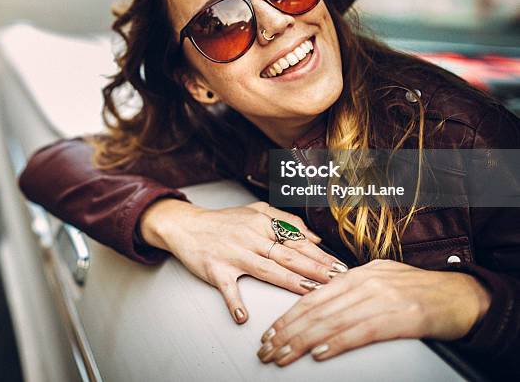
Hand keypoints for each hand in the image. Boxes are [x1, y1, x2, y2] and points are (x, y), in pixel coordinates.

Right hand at [140, 199, 347, 322]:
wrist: (188, 226)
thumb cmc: (224, 221)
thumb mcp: (256, 210)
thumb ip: (285, 221)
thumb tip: (314, 238)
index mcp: (262, 223)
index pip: (297, 240)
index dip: (320, 255)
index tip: (339, 267)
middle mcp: (250, 237)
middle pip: (288, 255)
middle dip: (315, 269)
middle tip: (336, 280)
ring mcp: (233, 254)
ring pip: (267, 270)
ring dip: (290, 282)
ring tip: (310, 293)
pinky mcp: (216, 270)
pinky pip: (227, 288)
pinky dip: (234, 302)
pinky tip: (243, 316)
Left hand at [257, 259, 490, 365]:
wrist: (459, 295)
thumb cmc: (419, 290)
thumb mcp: (380, 279)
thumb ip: (352, 288)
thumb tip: (323, 298)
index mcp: (357, 274)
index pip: (313, 296)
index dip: (288, 315)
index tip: (271, 332)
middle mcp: (364, 283)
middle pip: (316, 310)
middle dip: (287, 331)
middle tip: (267, 349)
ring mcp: (380, 298)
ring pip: (332, 322)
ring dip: (302, 341)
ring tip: (283, 355)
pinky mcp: (398, 318)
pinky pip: (360, 332)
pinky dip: (336, 342)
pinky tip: (318, 352)